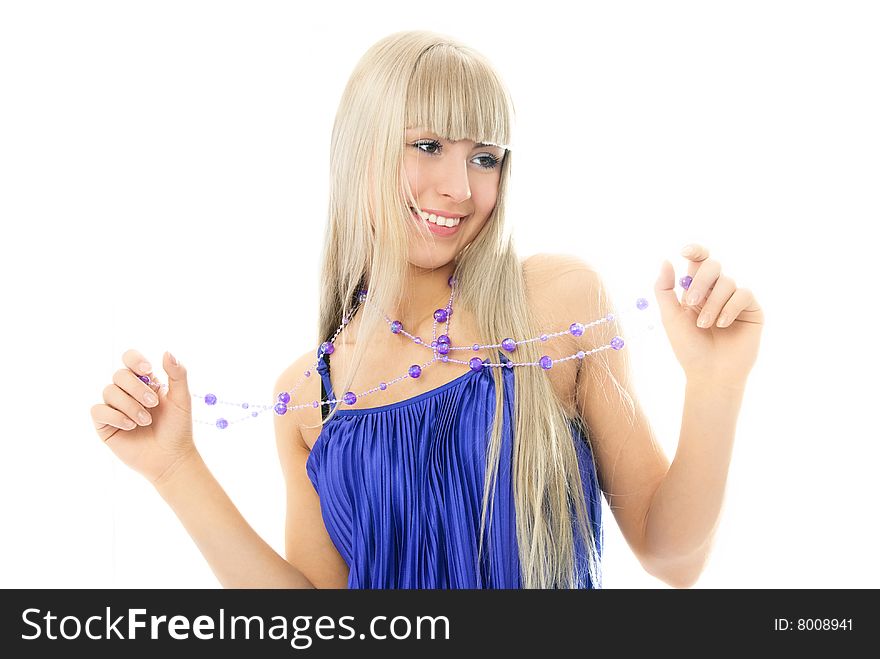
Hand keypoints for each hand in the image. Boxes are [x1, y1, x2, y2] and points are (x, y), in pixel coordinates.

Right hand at [90, 350, 196, 484]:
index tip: (147, 370)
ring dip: (130, 406)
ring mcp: (114, 407)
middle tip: (153, 404)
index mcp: (145, 382)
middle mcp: (127, 392)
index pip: (130, 359)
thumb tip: (167, 352)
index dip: (134, 360)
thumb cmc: (177, 428)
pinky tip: (130, 426)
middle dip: (137, 388)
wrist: (170, 457)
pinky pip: (98, 410)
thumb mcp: (182, 399)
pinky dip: (115, 416)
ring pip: (109, 392)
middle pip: (119, 375)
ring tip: (145, 421)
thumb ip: (177, 374)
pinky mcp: (104, 424)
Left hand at [654, 244, 764, 385]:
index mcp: (696, 290)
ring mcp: (735, 300)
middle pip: (713, 266)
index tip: (684, 251)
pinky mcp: (752, 310)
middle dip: (701, 281)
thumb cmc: (689, 348)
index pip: (698, 262)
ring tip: (705, 325)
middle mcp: (717, 291)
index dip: (695, 250)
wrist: (710, 374)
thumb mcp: (670, 317)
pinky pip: (743, 294)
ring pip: (727, 282)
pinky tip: (722, 324)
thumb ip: (664, 289)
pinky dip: (730, 307)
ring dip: (713, 304)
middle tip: (691, 302)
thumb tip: (665, 260)